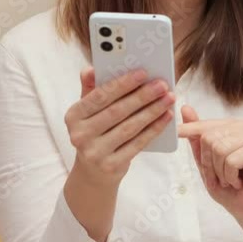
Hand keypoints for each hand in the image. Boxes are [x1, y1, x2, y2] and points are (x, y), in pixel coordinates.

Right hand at [64, 67, 175, 186]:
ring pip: (129, 127)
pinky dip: (154, 129)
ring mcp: (95, 152)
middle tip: (162, 84)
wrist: (92, 172)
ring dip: (152, 111)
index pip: (99, 96)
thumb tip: (91, 69)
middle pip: (117, 111)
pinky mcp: (111, 166)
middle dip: (142, 96)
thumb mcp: (88, 111)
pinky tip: (166, 116)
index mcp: (73, 116)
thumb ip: (91, 89)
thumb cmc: (94, 132)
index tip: (143, 72)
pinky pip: (137, 143)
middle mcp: (80, 135)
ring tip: (168, 98)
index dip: (122, 84)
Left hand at [177, 105, 242, 226]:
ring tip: (231, 179)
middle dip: (209, 164)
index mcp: (231, 127)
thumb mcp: (206, 164)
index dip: (189, 130)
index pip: (205, 126)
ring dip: (220, 172)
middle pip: (209, 138)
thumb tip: (185, 108)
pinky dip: (231, 177)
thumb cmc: (229, 187)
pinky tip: (240, 181)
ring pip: (219, 149)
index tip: (176, 131)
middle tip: (221, 177)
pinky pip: (232, 160)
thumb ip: (197, 139)